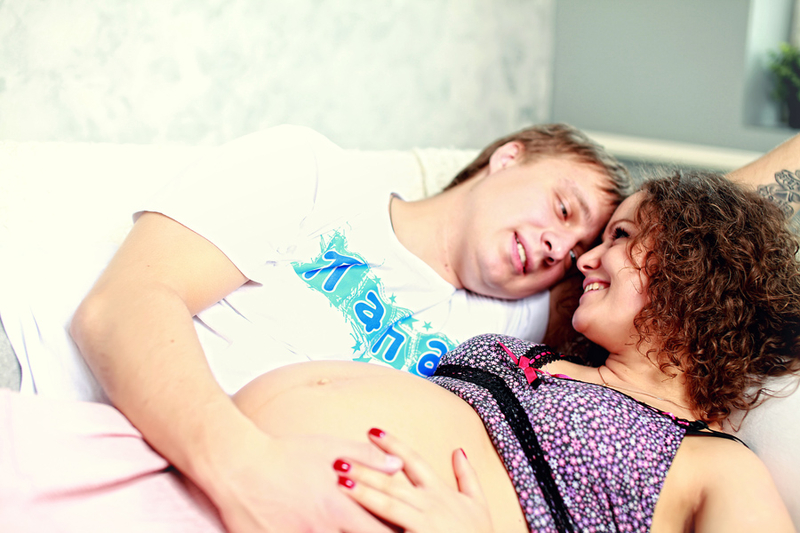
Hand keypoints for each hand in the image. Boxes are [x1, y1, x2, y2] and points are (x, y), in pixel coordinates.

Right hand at [205, 427, 403, 532]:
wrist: (237, 466)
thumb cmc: (285, 454)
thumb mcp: (329, 448)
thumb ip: (366, 457)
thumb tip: (397, 466)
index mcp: (339, 507)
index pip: (380, 532)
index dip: (396, 532)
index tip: (402, 529)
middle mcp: (321, 530)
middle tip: (378, 531)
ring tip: (340, 529)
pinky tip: (311, 530)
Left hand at [334, 429, 493, 532]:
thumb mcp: (477, 503)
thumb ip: (467, 476)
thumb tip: (458, 449)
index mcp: (441, 492)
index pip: (414, 461)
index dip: (392, 444)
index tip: (371, 431)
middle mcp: (431, 505)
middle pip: (393, 482)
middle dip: (366, 469)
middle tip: (339, 458)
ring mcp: (425, 525)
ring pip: (389, 505)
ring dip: (364, 492)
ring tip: (340, 482)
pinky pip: (389, 532)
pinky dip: (371, 527)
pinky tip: (351, 523)